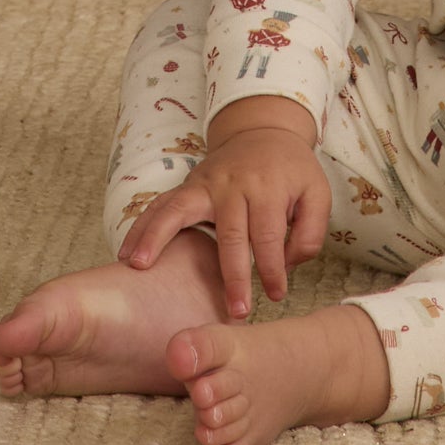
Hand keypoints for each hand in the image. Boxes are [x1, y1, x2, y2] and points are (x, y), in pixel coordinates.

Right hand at [116, 123, 329, 319]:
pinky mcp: (187, 186)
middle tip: (236, 312)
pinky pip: (160, 205)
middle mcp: (233, 184)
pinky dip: (142, 227)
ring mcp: (205, 183)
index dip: (273, 269)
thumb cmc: (292, 171)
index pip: (268, 236)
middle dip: (233, 276)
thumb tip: (285, 266)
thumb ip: (310, 233)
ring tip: (140, 267)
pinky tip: (126, 253)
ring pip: (179, 211)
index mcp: (268, 187)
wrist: (264, 132)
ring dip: (157, 238)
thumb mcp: (317, 194)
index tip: (275, 295)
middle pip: (230, 234)